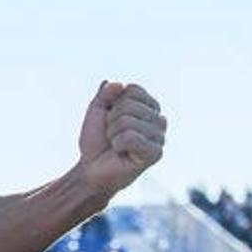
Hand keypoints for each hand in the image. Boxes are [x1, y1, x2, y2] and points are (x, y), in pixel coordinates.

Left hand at [76, 81, 166, 195]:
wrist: (91, 168)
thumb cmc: (97, 141)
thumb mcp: (97, 111)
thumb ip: (105, 94)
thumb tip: (118, 84)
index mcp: (149, 107)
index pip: (133, 89)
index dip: (114, 103)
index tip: (110, 118)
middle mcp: (159, 120)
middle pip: (129, 105)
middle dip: (112, 120)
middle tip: (112, 135)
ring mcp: (160, 137)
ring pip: (128, 122)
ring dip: (113, 134)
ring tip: (116, 145)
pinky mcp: (156, 153)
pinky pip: (131, 137)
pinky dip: (118, 144)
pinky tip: (121, 153)